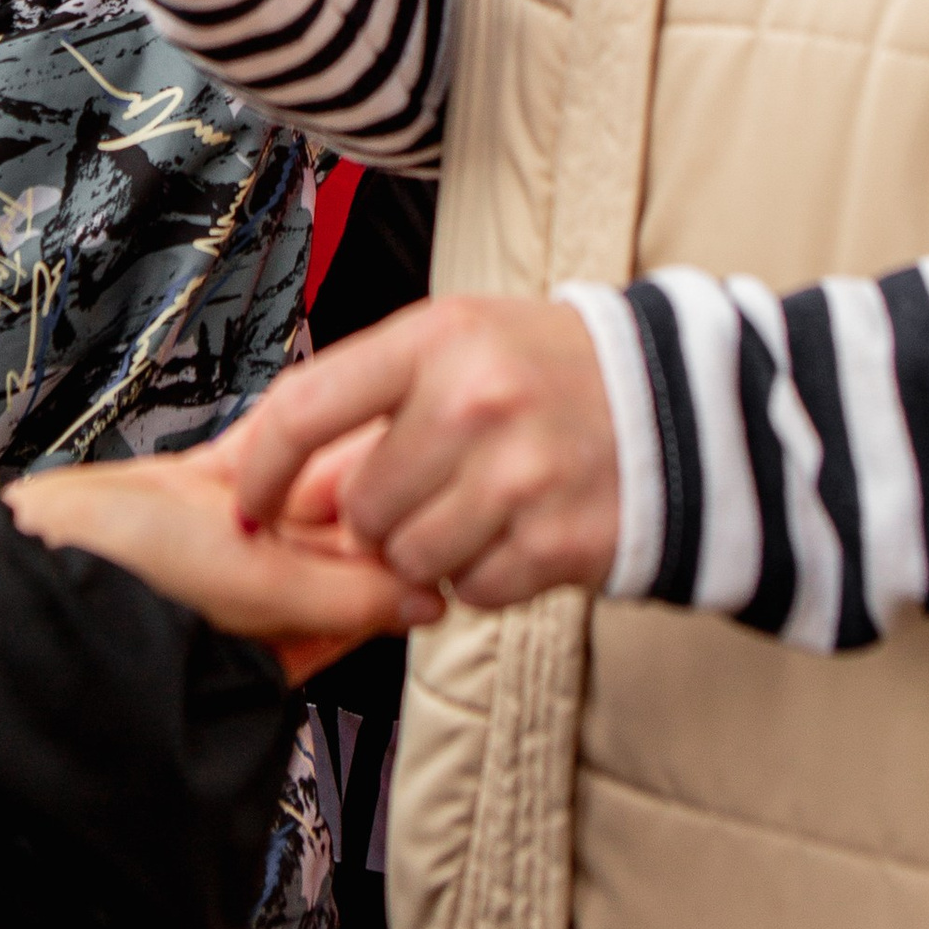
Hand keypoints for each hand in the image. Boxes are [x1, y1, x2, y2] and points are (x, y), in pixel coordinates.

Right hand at [2, 448, 439, 683]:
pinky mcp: (191, 493)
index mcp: (282, 634)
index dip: (405, 544)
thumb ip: (346, 598)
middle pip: (341, 536)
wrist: (27, 557)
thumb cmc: (126, 586)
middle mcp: (259, 590)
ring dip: (325, 458)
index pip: (372, 589)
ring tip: (354, 421)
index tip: (435, 496)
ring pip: (303, 490)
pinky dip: (278, 436)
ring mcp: (225, 539)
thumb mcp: (255, 589)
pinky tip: (299, 412)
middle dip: (366, 494)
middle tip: (398, 441)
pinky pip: (255, 457)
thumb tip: (433, 604)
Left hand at [213, 298, 619, 612]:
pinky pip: (473, 591)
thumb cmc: (545, 372)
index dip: (264, 468)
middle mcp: (476, 401)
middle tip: (427, 491)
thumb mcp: (459, 348)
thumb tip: (272, 482)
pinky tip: (517, 531)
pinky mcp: (558, 542)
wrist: (677, 406)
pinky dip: (484, 576)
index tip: (250, 501)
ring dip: (430, 552)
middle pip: (363, 507)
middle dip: (380, 516)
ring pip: (410, 559)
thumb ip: (367, 402)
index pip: (308, 408)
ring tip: (477, 508)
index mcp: (439, 338)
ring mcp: (520, 475)